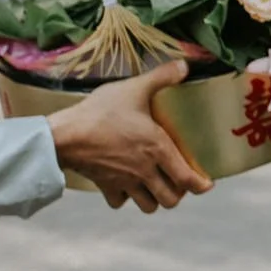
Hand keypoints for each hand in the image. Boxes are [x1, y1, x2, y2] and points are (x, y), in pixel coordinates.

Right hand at [48, 61, 213, 212]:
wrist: (64, 135)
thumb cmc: (101, 112)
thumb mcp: (135, 88)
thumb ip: (162, 77)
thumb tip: (185, 65)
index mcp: (158, 149)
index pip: (187, 179)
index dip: (201, 185)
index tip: (207, 184)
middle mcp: (144, 170)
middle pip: (170, 200)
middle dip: (178, 193)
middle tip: (178, 180)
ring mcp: (124, 182)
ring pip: (148, 206)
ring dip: (154, 199)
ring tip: (155, 184)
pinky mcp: (105, 186)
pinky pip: (120, 202)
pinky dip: (125, 198)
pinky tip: (126, 185)